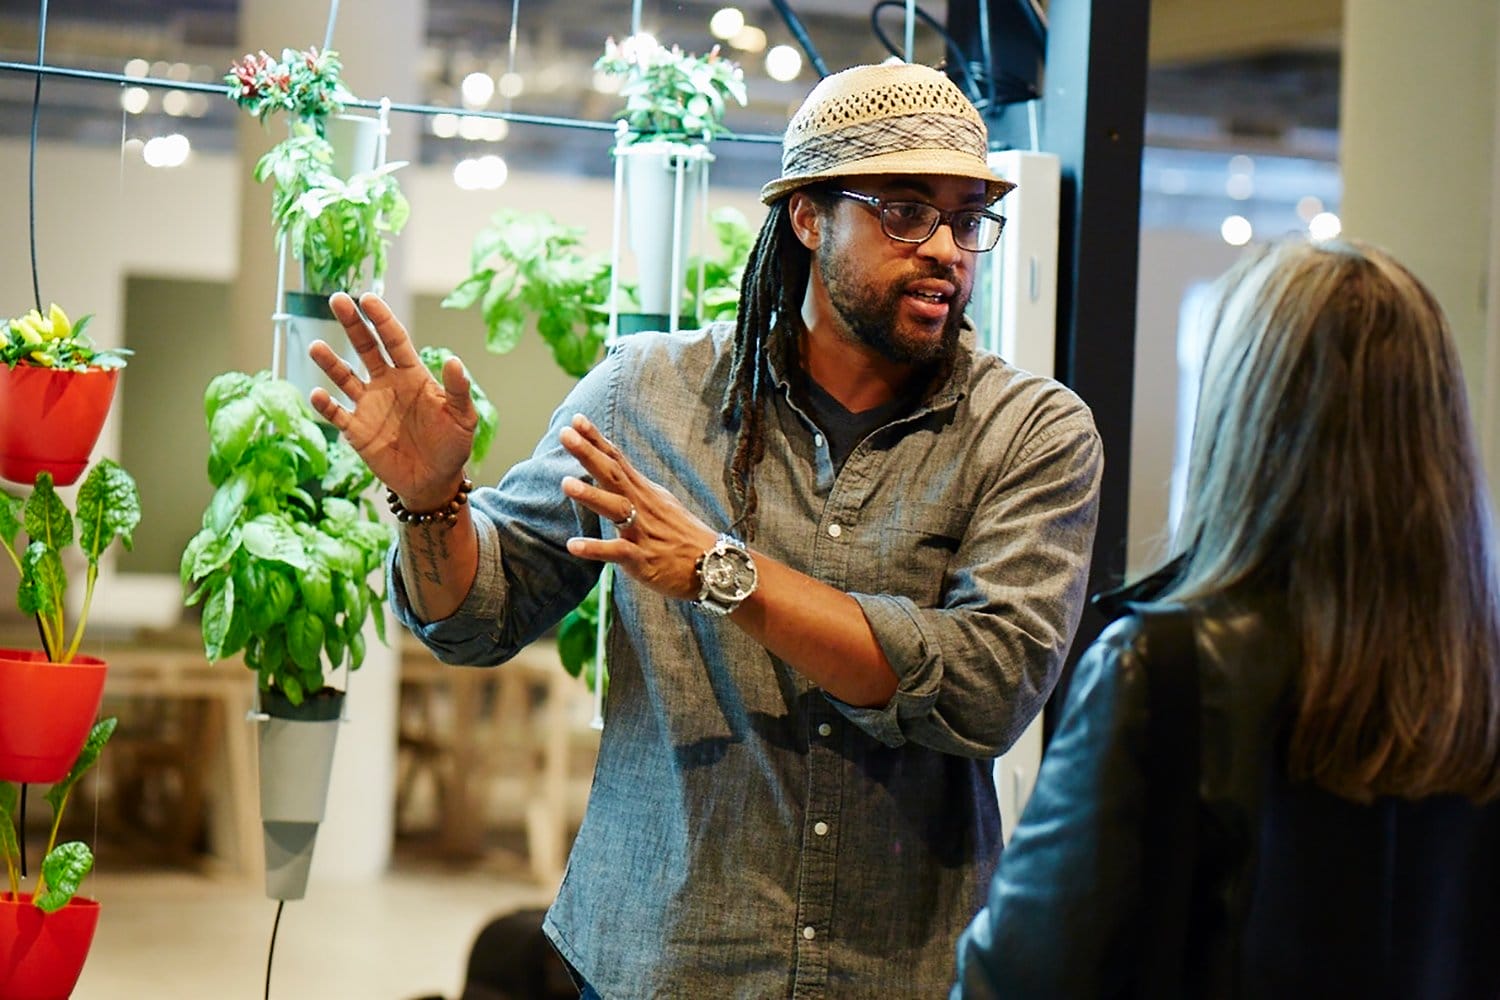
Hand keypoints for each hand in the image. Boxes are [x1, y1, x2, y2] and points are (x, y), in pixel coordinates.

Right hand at [309, 292, 477, 509]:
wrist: (435, 481)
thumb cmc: (452, 445)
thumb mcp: (463, 417)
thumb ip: (458, 390)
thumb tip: (454, 361)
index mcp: (412, 375)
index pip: (393, 339)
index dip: (381, 319)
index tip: (367, 298)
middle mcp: (386, 384)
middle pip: (365, 347)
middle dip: (351, 324)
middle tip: (336, 299)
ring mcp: (369, 406)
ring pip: (344, 377)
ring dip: (330, 362)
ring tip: (315, 347)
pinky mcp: (357, 430)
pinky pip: (336, 414)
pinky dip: (325, 405)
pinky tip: (317, 394)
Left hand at [560, 414, 718, 600]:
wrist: (715, 565)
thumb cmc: (682, 535)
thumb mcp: (660, 503)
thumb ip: (634, 487)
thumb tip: (614, 468)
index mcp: (645, 492)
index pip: (618, 460)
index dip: (597, 440)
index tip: (575, 419)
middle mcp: (642, 506)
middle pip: (614, 475)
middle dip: (589, 454)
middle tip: (566, 434)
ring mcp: (642, 531)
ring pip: (616, 509)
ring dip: (591, 496)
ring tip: (566, 483)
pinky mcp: (643, 559)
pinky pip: (617, 552)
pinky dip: (595, 549)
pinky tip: (573, 545)